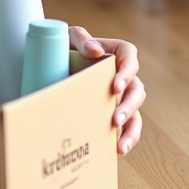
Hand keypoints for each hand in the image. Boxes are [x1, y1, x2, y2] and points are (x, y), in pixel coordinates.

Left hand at [69, 28, 144, 155]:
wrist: (51, 67)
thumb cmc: (64, 48)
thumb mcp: (70, 38)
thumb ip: (81, 39)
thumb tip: (95, 50)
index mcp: (115, 53)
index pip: (129, 56)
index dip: (127, 70)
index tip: (116, 85)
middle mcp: (122, 76)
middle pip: (137, 89)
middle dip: (129, 106)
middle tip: (116, 119)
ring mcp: (120, 96)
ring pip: (136, 113)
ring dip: (131, 129)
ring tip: (120, 145)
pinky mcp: (113, 113)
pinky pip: (127, 128)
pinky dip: (126, 139)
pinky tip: (118, 150)